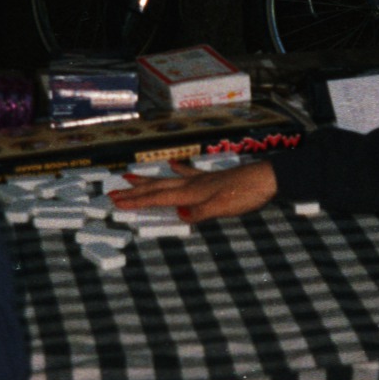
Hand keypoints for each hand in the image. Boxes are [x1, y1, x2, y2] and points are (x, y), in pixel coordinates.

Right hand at [109, 160, 278, 223]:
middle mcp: (192, 184)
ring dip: (148, 180)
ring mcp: (200, 180)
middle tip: (112, 192)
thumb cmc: (245, 194)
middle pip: (157, 188)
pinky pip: (188, 173)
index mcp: (191, 193)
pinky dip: (177, 169)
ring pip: (167, 180)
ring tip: (130, 176)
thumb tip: (179, 215)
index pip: (158, 198)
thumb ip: (201, 212)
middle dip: (134, 192)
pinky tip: (172, 164)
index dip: (136, 201)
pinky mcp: (210, 179)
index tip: (116, 202)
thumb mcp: (223, 207)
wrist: (266, 179)